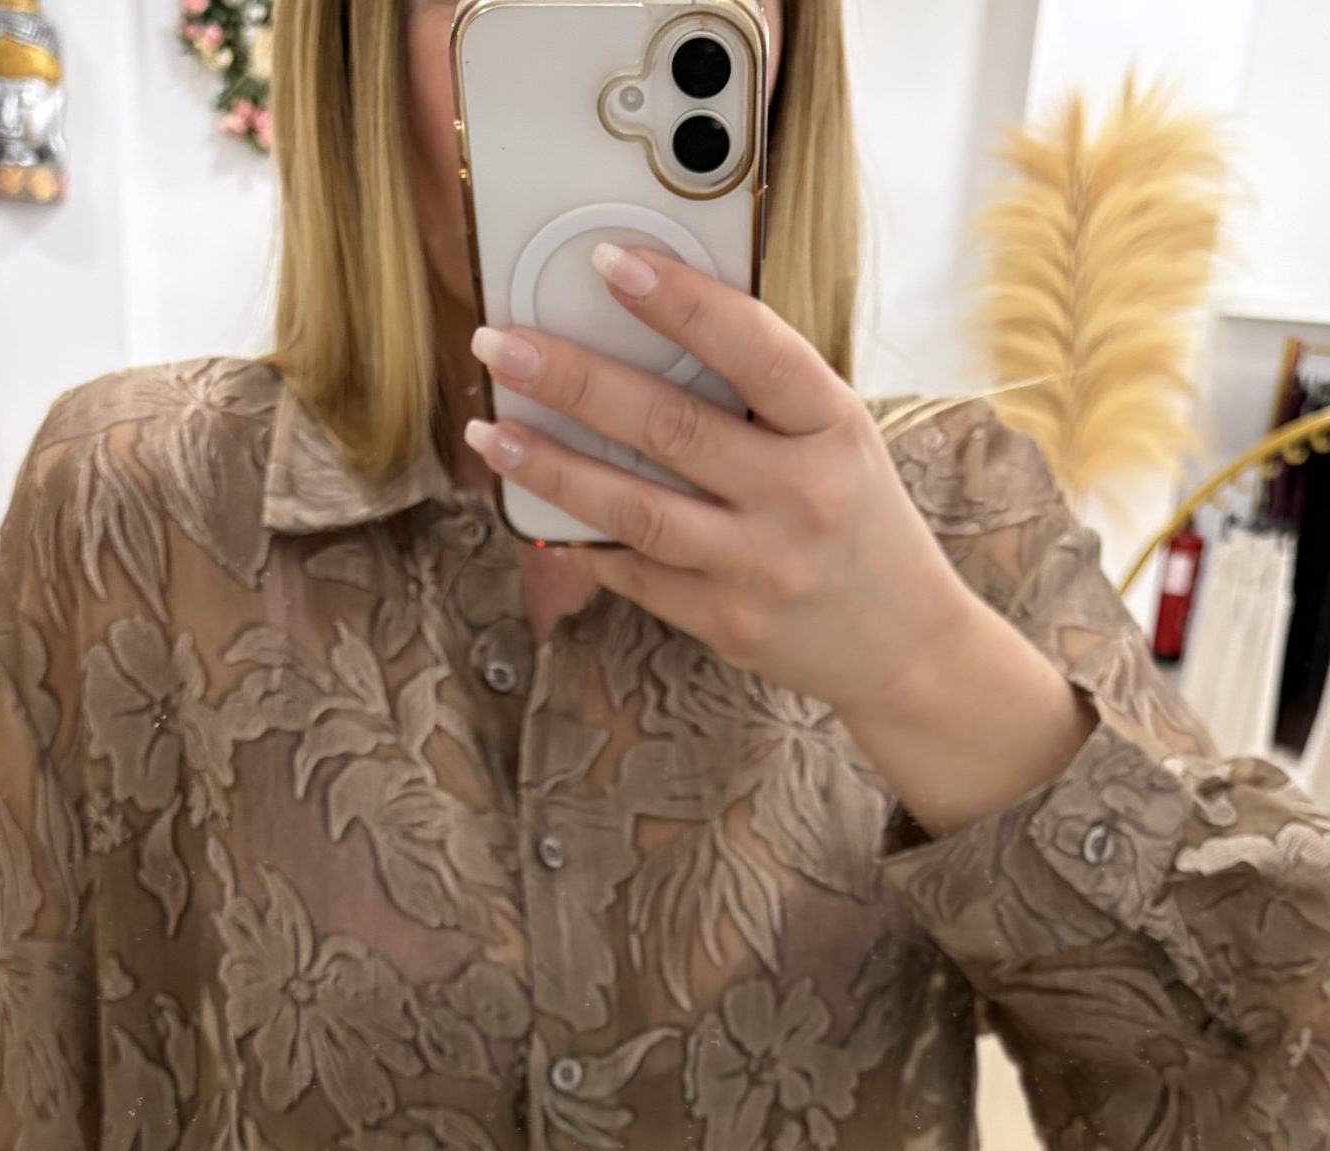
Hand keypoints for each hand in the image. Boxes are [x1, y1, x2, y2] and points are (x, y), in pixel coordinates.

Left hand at [465, 240, 976, 720]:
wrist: (904, 643)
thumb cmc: (858, 519)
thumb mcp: (839, 438)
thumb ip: (763, 394)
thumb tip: (649, 332)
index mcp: (834, 429)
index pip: (754, 349)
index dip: (679, 300)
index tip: (609, 260)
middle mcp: (799, 497)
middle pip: (668, 427)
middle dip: (573, 379)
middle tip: (501, 346)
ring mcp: (760, 568)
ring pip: (634, 510)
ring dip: (552, 468)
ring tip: (492, 434)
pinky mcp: (726, 623)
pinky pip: (635, 574)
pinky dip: (582, 538)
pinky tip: (538, 509)